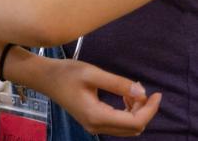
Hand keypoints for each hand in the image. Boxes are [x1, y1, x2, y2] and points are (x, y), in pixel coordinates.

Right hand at [43, 58, 159, 136]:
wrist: (44, 78)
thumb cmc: (65, 73)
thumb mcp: (92, 73)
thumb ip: (117, 83)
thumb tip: (142, 92)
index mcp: (97, 116)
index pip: (135, 122)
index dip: (150, 109)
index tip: (156, 93)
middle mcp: (96, 126)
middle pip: (134, 128)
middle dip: (144, 110)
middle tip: (142, 89)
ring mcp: (94, 126)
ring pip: (127, 128)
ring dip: (136, 111)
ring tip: (132, 90)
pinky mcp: (93, 122)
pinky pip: (118, 123)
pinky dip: (127, 112)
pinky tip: (124, 95)